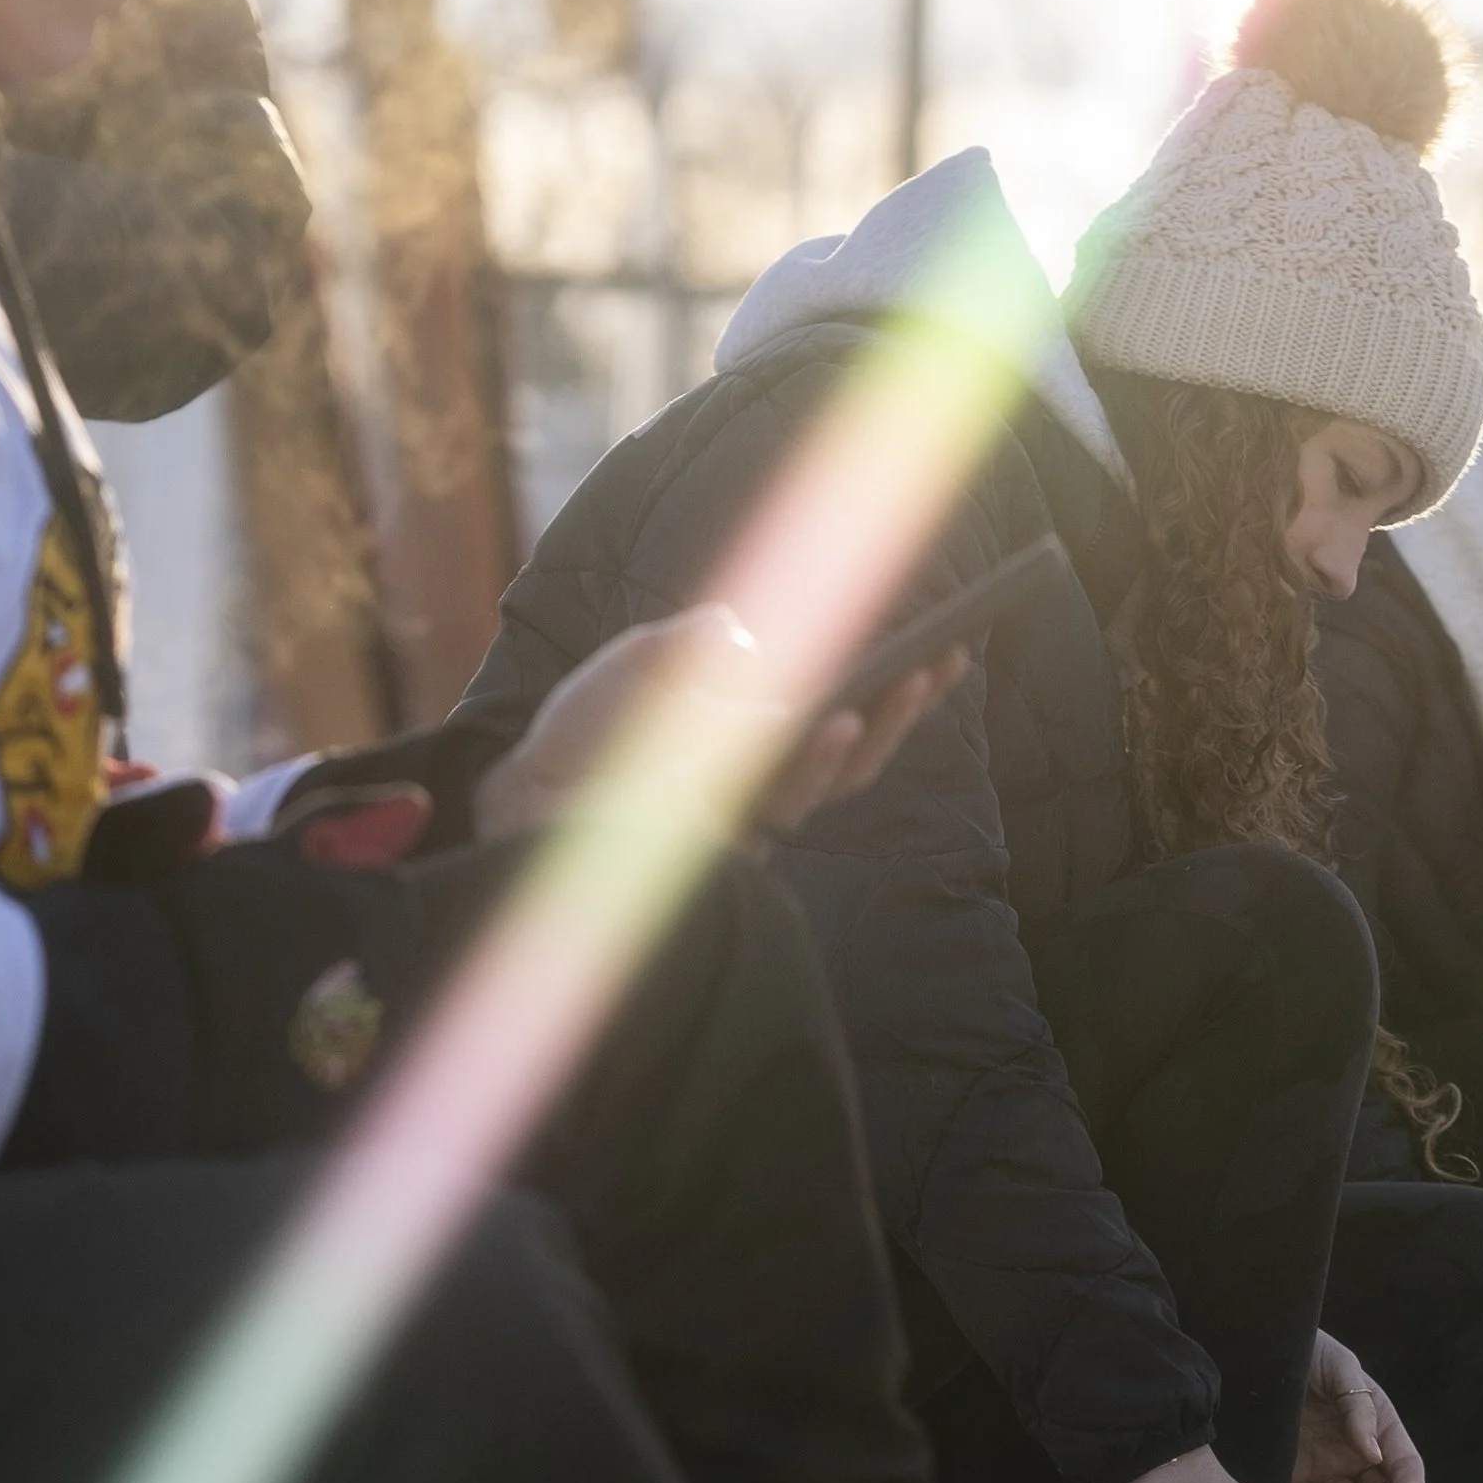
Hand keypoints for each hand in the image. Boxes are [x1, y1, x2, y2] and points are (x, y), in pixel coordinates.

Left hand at [473, 609, 966, 844]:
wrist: (531, 794)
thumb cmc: (593, 728)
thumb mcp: (645, 658)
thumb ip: (698, 643)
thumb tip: (744, 638)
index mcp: (762, 736)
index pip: (851, 711)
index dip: (900, 686)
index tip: (951, 646)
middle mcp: (768, 780)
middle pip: (861, 749)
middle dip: (906, 704)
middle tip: (947, 657)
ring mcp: (752, 815)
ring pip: (835, 779)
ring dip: (877, 727)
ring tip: (907, 676)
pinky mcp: (731, 844)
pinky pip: (785, 800)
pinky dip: (815, 757)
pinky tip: (837, 718)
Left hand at [1287, 1333, 1423, 1482]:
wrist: (1256, 1352)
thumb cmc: (1307, 1352)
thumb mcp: (1340, 1367)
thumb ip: (1359, 1406)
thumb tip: (1373, 1453)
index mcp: (1375, 1425)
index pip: (1403, 1460)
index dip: (1412, 1482)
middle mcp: (1353, 1453)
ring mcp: (1322, 1468)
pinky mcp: (1289, 1478)